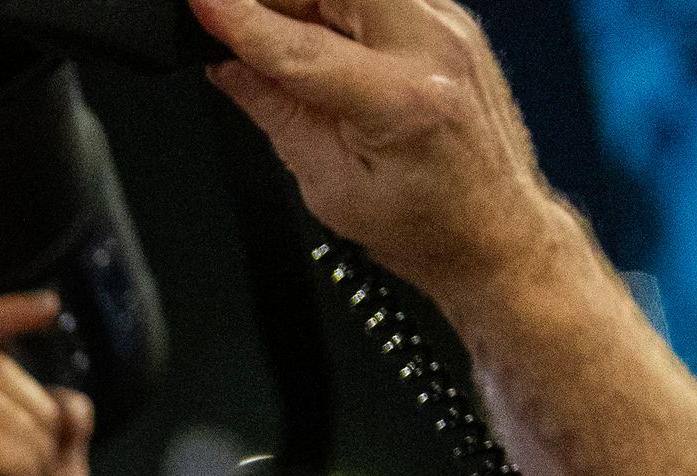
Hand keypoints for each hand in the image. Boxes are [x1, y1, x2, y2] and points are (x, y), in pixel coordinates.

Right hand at [190, 0, 573, 306]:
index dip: (239, 20)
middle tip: (234, 20)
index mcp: (401, 100)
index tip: (200, 4)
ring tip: (274, 37)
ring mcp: (448, 24)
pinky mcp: (449, 18)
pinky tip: (319, 37)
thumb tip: (228, 64)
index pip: (299, 45)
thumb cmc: (427, 225)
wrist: (496, 231)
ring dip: (305, 1)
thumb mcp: (331, 185)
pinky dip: (336, 5)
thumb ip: (277, 112)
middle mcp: (433, 47)